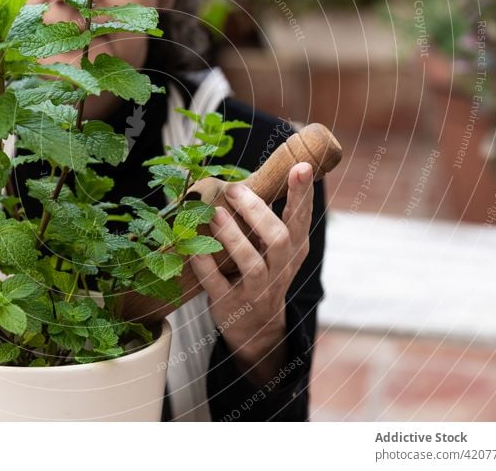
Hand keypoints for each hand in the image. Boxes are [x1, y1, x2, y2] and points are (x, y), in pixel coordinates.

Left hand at [189, 162, 313, 385]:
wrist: (255, 328)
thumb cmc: (262, 273)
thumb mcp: (275, 250)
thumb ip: (270, 218)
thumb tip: (253, 173)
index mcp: (293, 251)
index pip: (302, 219)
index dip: (301, 194)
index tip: (299, 167)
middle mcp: (279, 270)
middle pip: (279, 238)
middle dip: (257, 211)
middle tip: (235, 189)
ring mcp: (257, 290)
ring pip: (252, 263)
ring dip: (233, 237)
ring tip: (215, 214)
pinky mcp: (232, 304)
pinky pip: (218, 285)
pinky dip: (205, 266)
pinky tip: (193, 250)